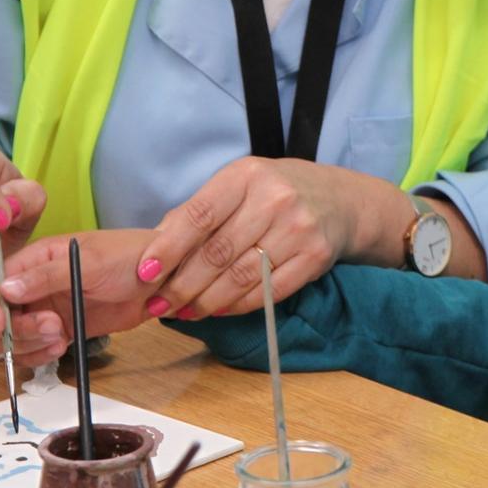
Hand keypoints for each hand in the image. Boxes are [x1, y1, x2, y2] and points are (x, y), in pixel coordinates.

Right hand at [0, 229, 156, 366]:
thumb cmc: (128, 258)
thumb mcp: (90, 262)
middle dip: (15, 329)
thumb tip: (6, 288)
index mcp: (36, 258)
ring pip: (11, 336)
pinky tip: (61, 348)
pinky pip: (33, 348)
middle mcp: (34, 284)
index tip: (0, 324)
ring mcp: (45, 308)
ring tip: (61, 337)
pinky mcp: (59, 329)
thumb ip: (47, 276)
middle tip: (53, 327)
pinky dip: (38, 355)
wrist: (159, 279)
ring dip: (27, 344)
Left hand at [133, 158, 407, 320]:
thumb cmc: (278, 192)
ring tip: (185, 312)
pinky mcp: (316, 256)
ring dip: (207, 302)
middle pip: (217, 253)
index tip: (145, 274)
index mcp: (246, 175)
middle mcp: (274, 198)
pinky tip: (221, 310)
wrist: (342, 200)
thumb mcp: (240, 185)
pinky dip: (239, 306)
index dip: (168, 248)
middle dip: (182, 285)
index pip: (199, 215)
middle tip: (158, 305)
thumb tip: (154, 249)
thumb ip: (200, 211)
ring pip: (240, 277)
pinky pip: (269, 292)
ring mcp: (298, 228)